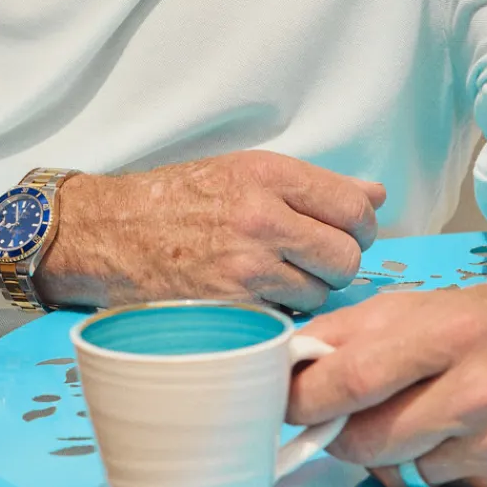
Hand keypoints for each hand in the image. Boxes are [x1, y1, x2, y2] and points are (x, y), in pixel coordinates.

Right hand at [35, 152, 385, 311]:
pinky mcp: (233, 306)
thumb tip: (376, 194)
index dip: (360, 226)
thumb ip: (313, 184)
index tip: (347, 232)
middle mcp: (261, 217)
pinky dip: (282, 311)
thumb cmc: (176, 199)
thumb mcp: (242, 171)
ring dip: (310, 290)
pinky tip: (259, 296)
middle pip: (346, 256)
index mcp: (267, 175)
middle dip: (337, 262)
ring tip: (277, 276)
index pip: (353, 208)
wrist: (110, 232)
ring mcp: (246, 266)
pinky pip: (288, 316)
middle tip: (312, 259)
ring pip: (322, 292)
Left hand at [287, 231, 486, 486]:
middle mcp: (480, 390)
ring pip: (401, 471)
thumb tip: (293, 364)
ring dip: (383, 453)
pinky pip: (441, 485)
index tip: (284, 401)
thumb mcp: (414, 304)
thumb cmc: (483, 318)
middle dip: (336, 434)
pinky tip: (444, 435)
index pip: (358, 378)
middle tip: (330, 418)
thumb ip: (349, 332)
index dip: (309, 398)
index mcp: (448, 333)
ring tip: (401, 416)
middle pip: (372, 439)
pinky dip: (426, 467)